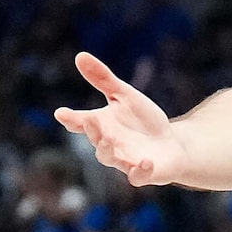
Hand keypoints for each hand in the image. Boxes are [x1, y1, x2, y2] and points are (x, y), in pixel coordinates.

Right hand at [56, 51, 188, 186]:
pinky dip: (139, 171)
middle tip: (89, 119)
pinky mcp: (143, 172)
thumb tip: (79, 55)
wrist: (171, 145)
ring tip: (109, 140)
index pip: (81, 122)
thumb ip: (103, 79)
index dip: (70, 119)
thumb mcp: (125, 95)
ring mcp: (124, 160)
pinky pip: (137, 176)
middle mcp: (109, 144)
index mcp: (101, 125)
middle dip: (92, 131)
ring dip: (107, 150)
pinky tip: (146, 161)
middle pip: (95, 140)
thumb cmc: (143, 121)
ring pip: (109, 159)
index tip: (61, 113)